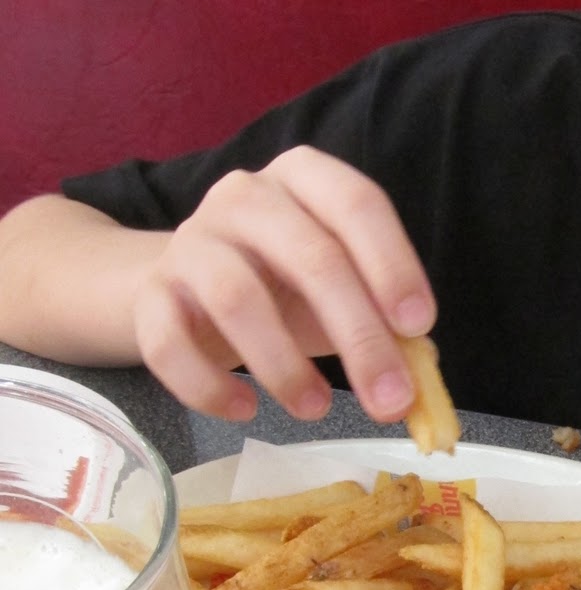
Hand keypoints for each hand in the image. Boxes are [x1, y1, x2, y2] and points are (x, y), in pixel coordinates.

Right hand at [132, 147, 435, 421]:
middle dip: (359, 335)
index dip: (392, 264)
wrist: (182, 289)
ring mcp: (190, 241)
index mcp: (304, 178)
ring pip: (237, 298)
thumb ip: (385, 329)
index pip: (356, 203)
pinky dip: (209, 386)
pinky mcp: (149, 295)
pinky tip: (245, 409)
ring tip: (317, 410)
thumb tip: (422, 385)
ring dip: (284, 365)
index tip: (418, 326)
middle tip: (389, 399)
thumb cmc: (281, 286)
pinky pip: (170, 343)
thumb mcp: (340, 294)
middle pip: (310, 257)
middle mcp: (244, 195)